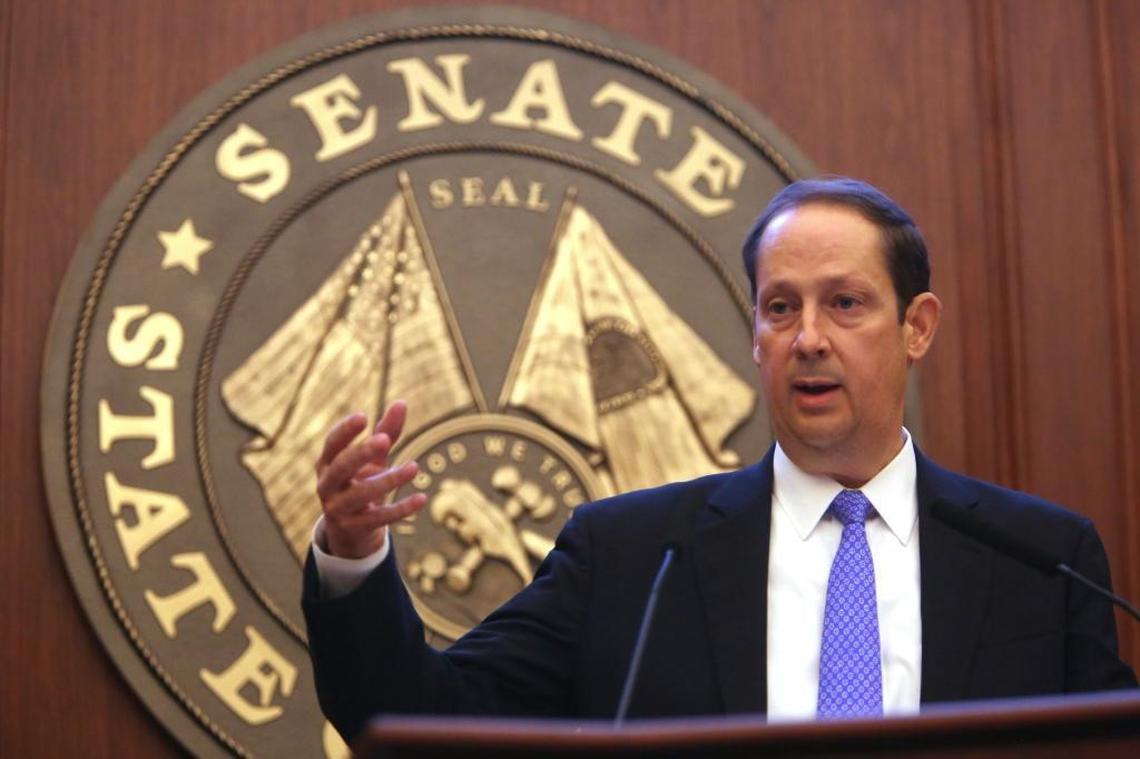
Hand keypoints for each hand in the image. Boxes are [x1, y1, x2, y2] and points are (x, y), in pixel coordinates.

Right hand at [316, 401, 426, 558]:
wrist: (351, 531)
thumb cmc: (360, 483)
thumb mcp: (373, 460)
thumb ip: (386, 432)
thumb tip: (402, 402)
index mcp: (327, 464)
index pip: (332, 445)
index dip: (345, 431)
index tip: (363, 416)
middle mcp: (327, 486)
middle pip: (340, 468)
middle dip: (361, 453)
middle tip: (384, 440)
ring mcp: (338, 509)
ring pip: (360, 494)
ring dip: (389, 480)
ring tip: (415, 466)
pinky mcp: (354, 528)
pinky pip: (378, 518)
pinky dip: (401, 509)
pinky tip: (422, 498)